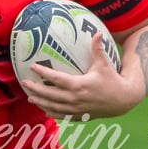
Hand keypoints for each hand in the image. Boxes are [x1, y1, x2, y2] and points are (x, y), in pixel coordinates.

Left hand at [20, 34, 140, 118]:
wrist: (123, 101)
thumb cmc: (112, 80)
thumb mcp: (105, 64)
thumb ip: (98, 49)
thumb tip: (96, 32)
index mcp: (80, 85)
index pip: (57, 79)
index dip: (44, 73)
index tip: (32, 67)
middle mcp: (76, 99)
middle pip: (50, 95)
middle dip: (36, 89)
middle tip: (24, 83)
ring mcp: (77, 109)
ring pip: (54, 107)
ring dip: (41, 102)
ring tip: (30, 97)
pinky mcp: (80, 116)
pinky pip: (62, 115)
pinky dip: (52, 112)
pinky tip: (45, 109)